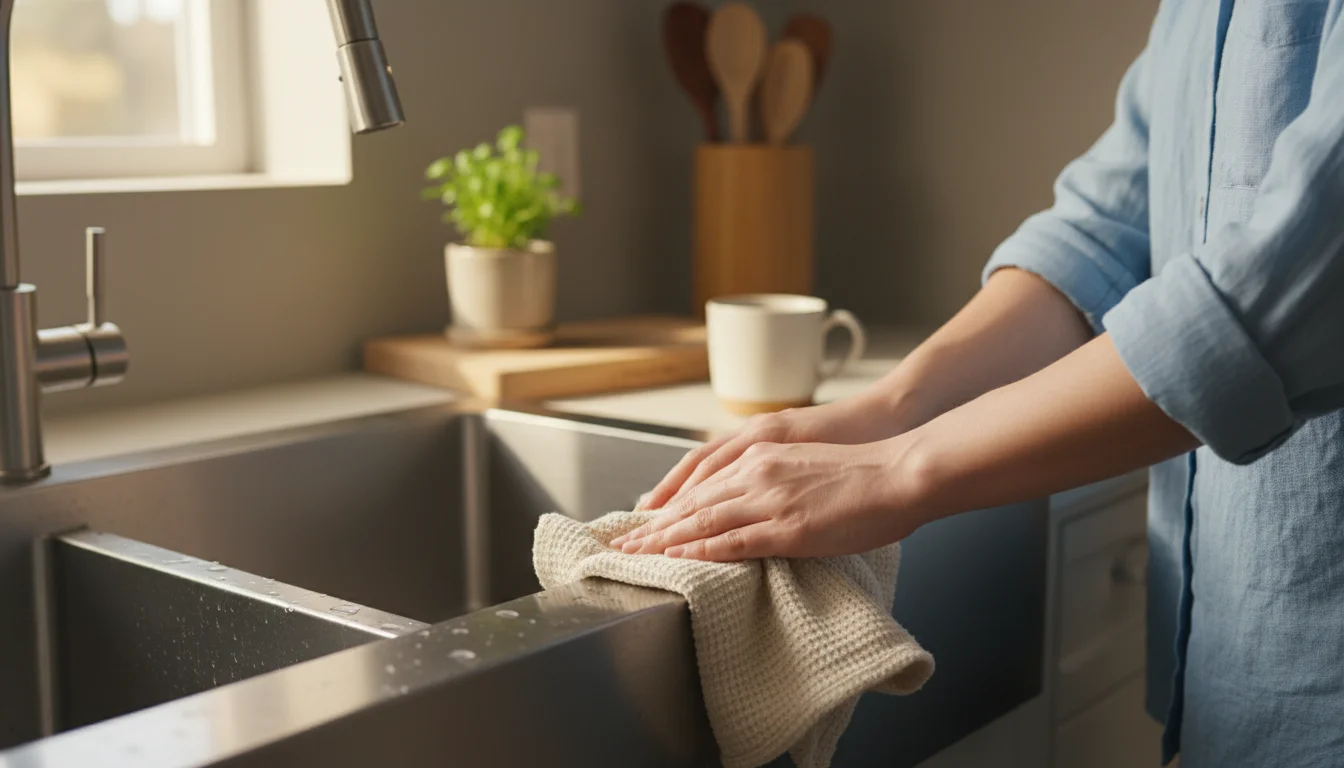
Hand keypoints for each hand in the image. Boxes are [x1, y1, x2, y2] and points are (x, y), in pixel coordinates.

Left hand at [612, 439, 929, 560]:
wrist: (900, 471)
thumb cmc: (862, 471)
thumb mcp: (805, 464)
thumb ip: (774, 478)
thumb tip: (755, 501)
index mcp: (760, 455)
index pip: (700, 482)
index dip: (667, 503)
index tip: (642, 520)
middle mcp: (757, 472)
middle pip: (691, 502)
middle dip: (653, 526)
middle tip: (622, 544)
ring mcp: (770, 499)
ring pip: (702, 521)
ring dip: (664, 541)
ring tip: (635, 556)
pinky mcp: (787, 527)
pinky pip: (733, 542)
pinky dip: (700, 552)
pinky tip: (678, 560)